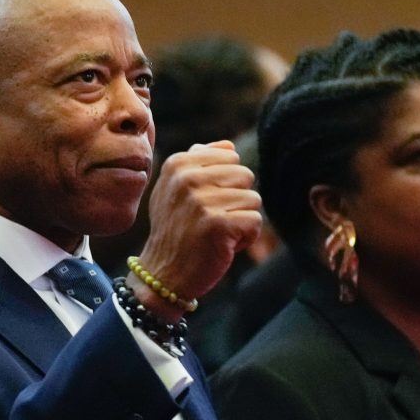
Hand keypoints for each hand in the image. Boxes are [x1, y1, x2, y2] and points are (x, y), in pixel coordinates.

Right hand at [135, 140, 262, 319]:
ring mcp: (202, 202)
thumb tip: (230, 145)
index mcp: (178, 164)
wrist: (163, 274)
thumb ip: (200, 163)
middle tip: (212, 221)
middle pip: (245, 175)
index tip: (204, 203)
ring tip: (216, 234)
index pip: (231, 157)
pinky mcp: (219, 225)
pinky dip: (246, 238)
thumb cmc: (176, 230)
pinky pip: (255, 221)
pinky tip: (223, 246)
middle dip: (237, 201)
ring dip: (241, 221)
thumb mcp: (176, 190)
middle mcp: (188, 179)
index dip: (226, 183)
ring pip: (253, 199)